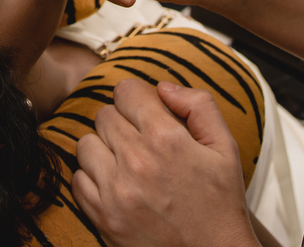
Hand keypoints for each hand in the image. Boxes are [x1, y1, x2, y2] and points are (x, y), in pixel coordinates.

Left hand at [72, 79, 258, 246]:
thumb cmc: (220, 201)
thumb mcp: (225, 147)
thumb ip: (199, 105)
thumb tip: (162, 86)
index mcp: (166, 139)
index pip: (126, 92)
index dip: (136, 97)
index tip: (144, 111)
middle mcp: (137, 161)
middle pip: (104, 115)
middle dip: (121, 121)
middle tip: (140, 139)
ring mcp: (116, 192)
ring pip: (85, 144)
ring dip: (102, 148)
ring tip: (125, 161)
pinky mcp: (103, 218)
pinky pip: (78, 180)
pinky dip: (93, 178)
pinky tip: (115, 184)